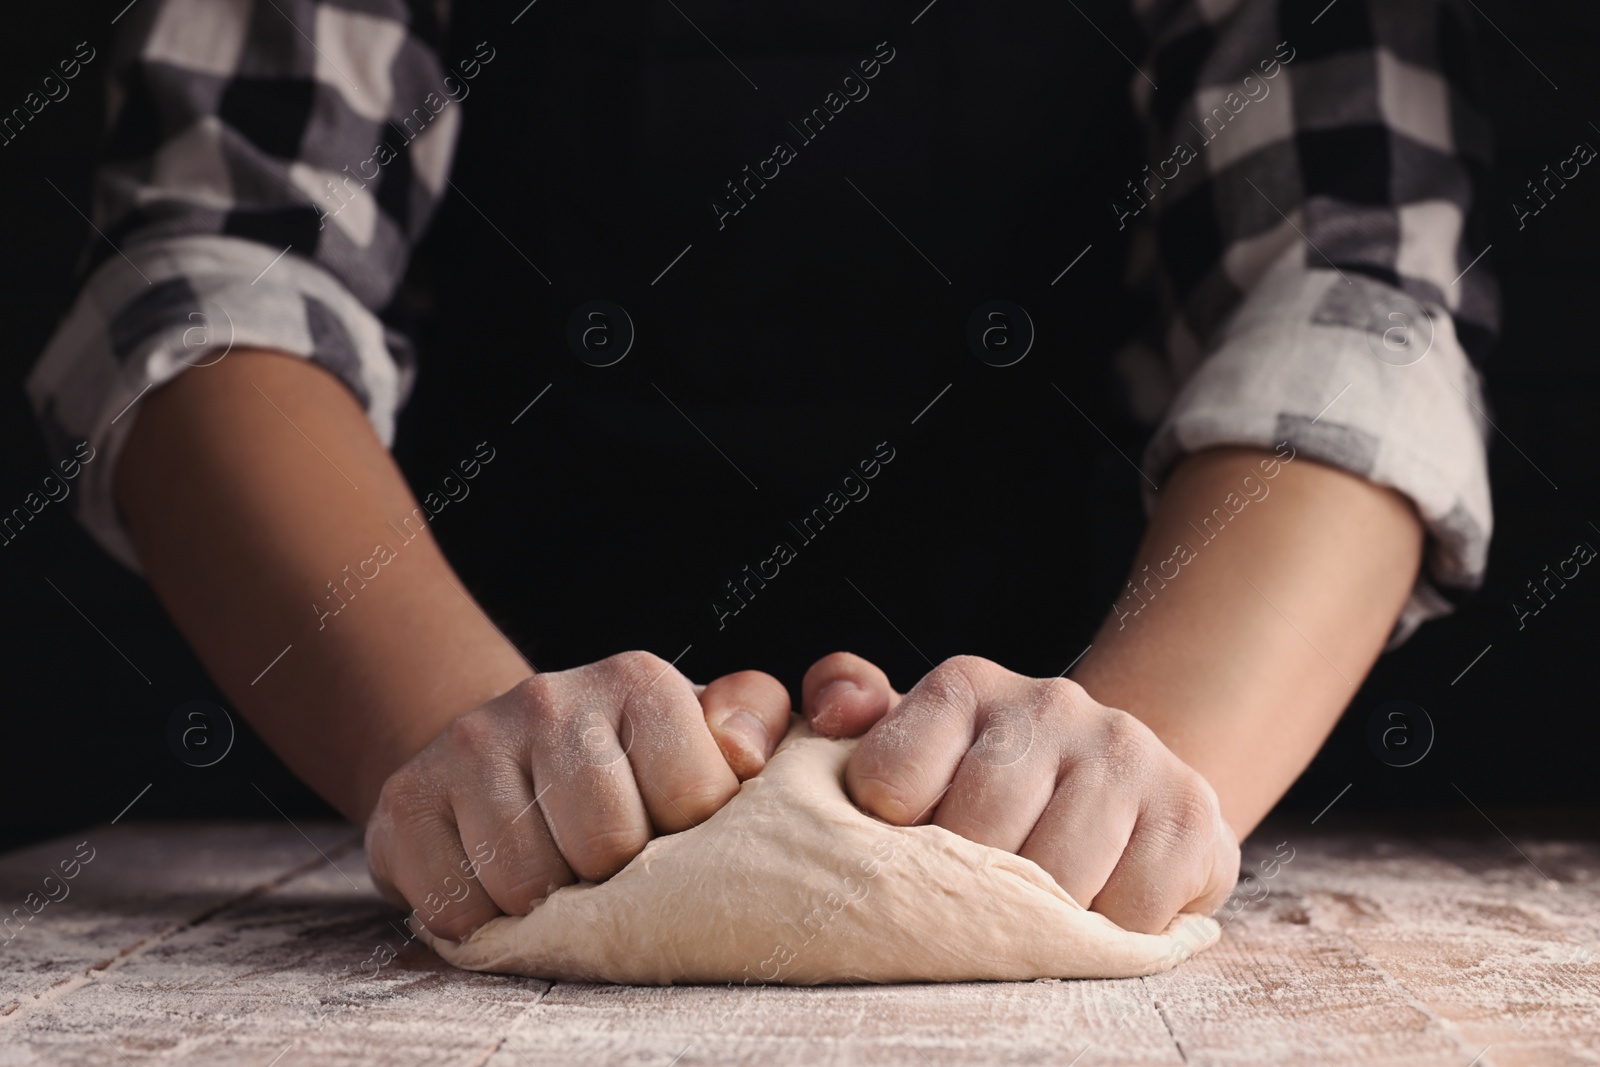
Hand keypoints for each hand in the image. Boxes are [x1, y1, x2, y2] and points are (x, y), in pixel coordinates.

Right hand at [365, 651, 790, 939]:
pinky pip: (457, 905)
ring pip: (528, 884)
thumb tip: (747, 753)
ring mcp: (470, 744)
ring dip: (548, 908)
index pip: (692, 797)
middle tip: (607, 866)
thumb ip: (754, 721)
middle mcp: (548, 697)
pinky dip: (482, 922)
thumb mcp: (702, 731)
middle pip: (607, 845)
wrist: (500, 755)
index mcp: (638, 681)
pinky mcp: (406, 800)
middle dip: (617, 880)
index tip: (672, 833)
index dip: (690, 839)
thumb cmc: (627, 761)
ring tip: (555, 875)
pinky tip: (496, 886)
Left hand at [802, 652, 1238, 933]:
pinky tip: (1099, 906)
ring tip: (1034, 909)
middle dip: (967, 889)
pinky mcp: (1191, 811)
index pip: (893, 781)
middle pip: (977, 833)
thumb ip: (846, 713)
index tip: (910, 852)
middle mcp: (1050, 704)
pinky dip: (1110, 933)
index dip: (892, 840)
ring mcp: (1126, 752)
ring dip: (1040, 917)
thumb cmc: (986, 789)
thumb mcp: (910, 751)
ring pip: (1058, 877)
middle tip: (973, 900)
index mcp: (966, 687)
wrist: (1119, 792)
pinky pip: (1134, 909)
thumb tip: (832, 711)